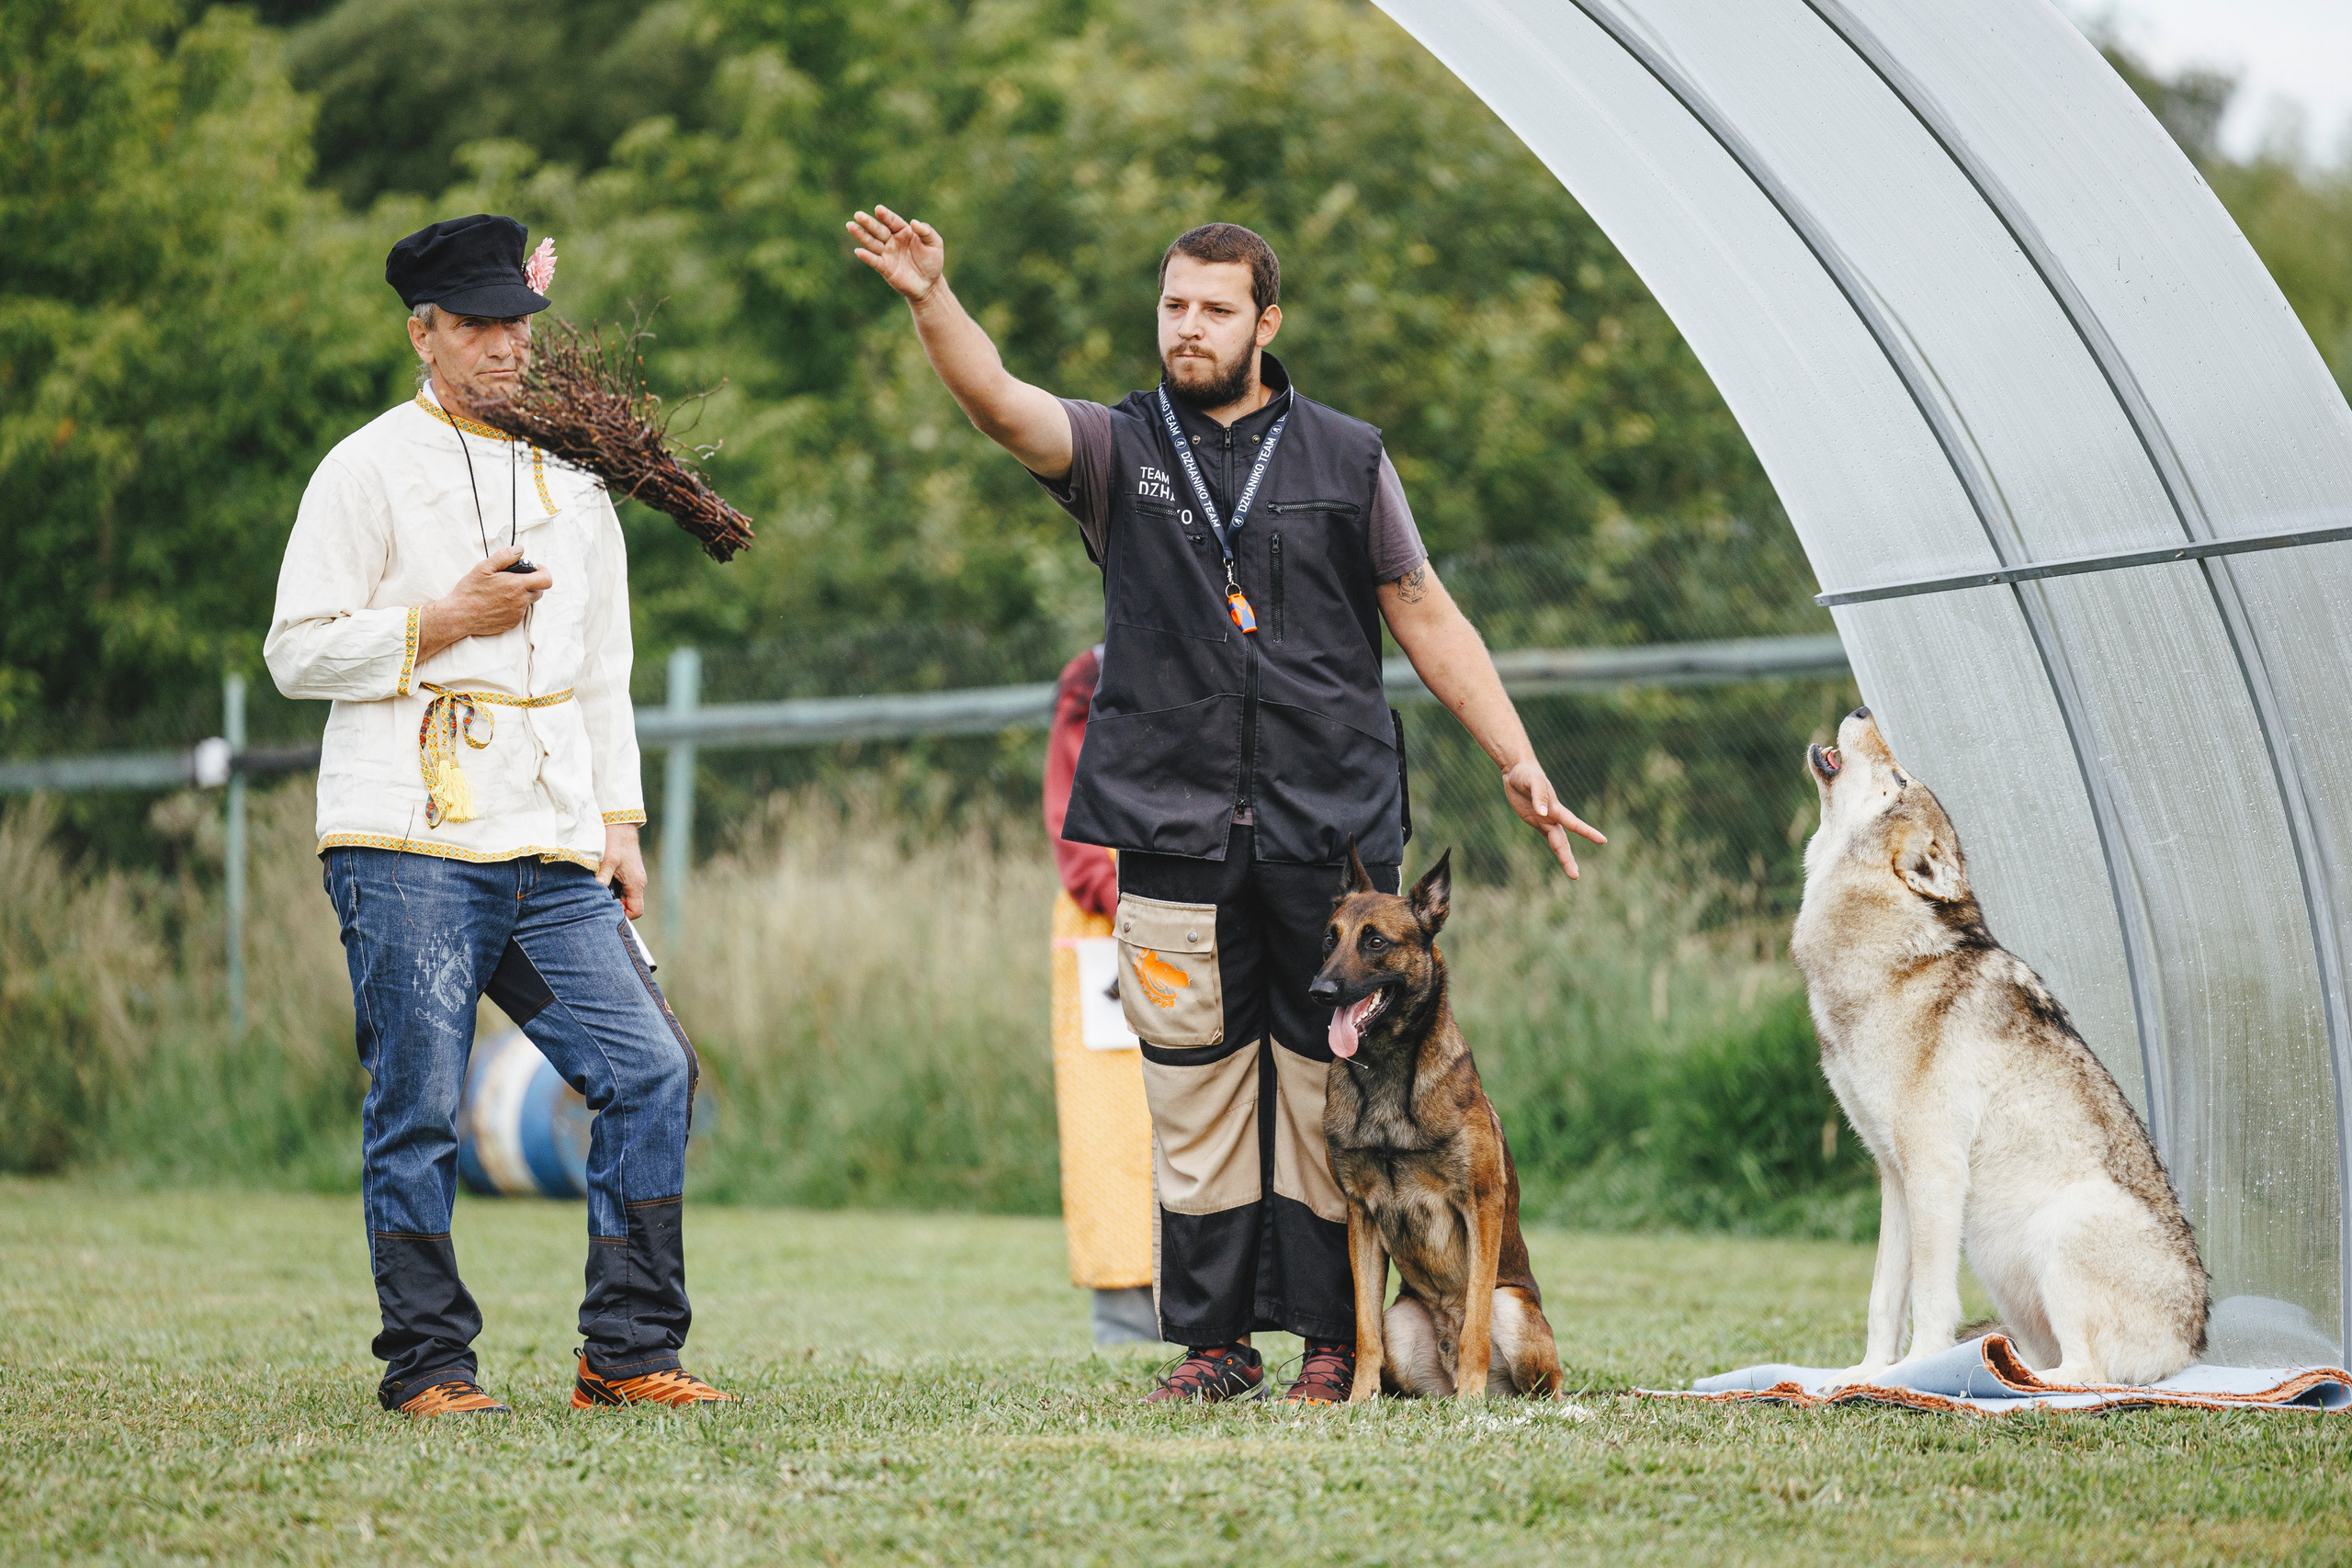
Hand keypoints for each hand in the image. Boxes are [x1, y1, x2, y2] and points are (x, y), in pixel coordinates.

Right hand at [416, 546, 551, 660]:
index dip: (543, 572)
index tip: (534, 569)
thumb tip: (520, 549)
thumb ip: (504, 556)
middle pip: (539, 591)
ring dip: (521, 595)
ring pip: (528, 602)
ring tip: (502, 591)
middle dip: (531, 583)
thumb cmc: (470, 590)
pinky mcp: (512, 623)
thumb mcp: (484, 567)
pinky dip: (513, 606)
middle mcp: (521, 602)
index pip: (546, 580)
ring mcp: (517, 614)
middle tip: (514, 579)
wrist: (459, 616)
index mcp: (517, 586)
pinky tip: (497, 603)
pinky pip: (519, 613)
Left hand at [598, 822, 647, 918]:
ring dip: (614, 897)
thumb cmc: (616, 842)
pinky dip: (615, 889)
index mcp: (636, 883)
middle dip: (616, 907)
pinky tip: (603, 883)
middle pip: (631, 905)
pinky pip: (624, 888)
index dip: (623, 915)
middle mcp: (639, 883)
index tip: (607, 910)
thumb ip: (603, 877)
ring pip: (626, 897)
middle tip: (599, 902)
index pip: (636, 910)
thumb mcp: (608, 861)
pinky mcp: (630, 873)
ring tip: (600, 892)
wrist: (621, 826)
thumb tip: (595, 893)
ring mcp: (635, 878)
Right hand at [847, 205, 944, 302]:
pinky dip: (867, 256)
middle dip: (868, 223)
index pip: (892, 221)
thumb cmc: (932, 261)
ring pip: (872, 243)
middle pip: (878, 230)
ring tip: (850, 226)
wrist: (929, 285)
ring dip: (861, 235)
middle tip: (858, 215)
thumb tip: (914, 222)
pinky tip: (859, 251)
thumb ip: (926, 232)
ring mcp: (887, 254)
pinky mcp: (885, 268)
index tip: (878, 209)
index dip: (885, 216)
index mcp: (903, 231)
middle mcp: (892, 241)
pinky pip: (874, 261)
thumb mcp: (935, 244)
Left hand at [1502, 756, 1605, 878]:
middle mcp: (1553, 817)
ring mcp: (1544, 820)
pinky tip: (1562, 857)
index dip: (1587, 832)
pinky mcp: (1535, 820)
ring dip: (1564, 857)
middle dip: (1568, 859)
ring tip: (1574, 874)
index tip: (1603, 840)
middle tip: (1576, 876)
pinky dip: (1554, 846)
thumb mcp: (1532, 782)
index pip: (1574, 823)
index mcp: (1555, 808)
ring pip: (1557, 842)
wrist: (1517, 770)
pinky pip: (1545, 836)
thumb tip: (1543, 813)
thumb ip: (1539, 797)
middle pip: (1563, 842)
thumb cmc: (1526, 774)